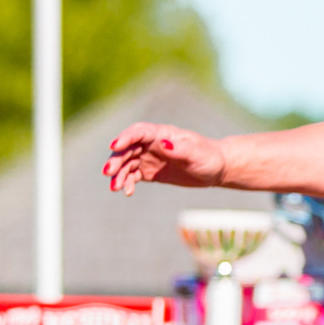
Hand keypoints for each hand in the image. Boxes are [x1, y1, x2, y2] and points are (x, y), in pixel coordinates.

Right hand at [103, 123, 224, 192]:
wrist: (215, 169)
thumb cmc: (209, 157)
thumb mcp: (197, 154)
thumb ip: (179, 149)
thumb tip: (162, 143)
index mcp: (162, 134)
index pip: (139, 132)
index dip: (125, 137)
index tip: (114, 146)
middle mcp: (152, 144)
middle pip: (128, 149)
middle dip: (117, 159)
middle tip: (108, 172)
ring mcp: (149, 158)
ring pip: (128, 164)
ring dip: (119, 174)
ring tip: (115, 188)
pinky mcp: (150, 172)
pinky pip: (133, 176)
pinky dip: (127, 183)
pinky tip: (127, 192)